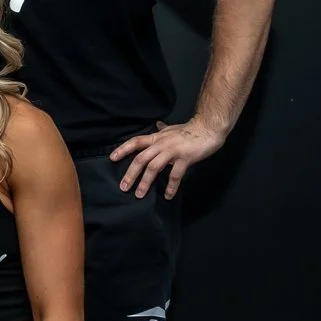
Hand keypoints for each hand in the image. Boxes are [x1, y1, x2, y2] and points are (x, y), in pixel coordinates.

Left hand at [109, 117, 225, 199]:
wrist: (208, 128)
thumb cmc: (190, 130)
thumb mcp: (172, 128)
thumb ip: (163, 129)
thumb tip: (156, 124)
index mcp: (157, 138)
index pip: (136, 142)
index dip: (123, 149)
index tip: (112, 158)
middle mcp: (162, 144)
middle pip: (141, 158)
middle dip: (131, 173)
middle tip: (124, 187)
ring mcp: (173, 151)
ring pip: (154, 167)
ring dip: (145, 182)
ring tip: (140, 195)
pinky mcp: (185, 158)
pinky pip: (175, 175)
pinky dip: (171, 186)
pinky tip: (168, 195)